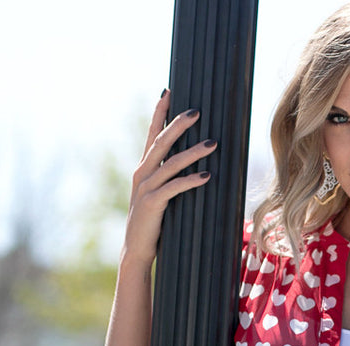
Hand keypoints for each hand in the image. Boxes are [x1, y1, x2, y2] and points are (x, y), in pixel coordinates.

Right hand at [123, 89, 217, 266]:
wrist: (136, 250)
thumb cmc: (152, 225)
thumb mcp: (158, 197)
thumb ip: (167, 180)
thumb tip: (190, 168)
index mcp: (143, 169)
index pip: (152, 135)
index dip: (159, 112)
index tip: (169, 91)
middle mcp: (142, 174)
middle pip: (161, 141)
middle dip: (178, 124)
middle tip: (197, 110)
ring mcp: (146, 188)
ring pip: (171, 163)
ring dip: (193, 152)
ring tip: (212, 143)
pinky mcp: (153, 204)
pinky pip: (174, 188)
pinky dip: (191, 181)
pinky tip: (206, 176)